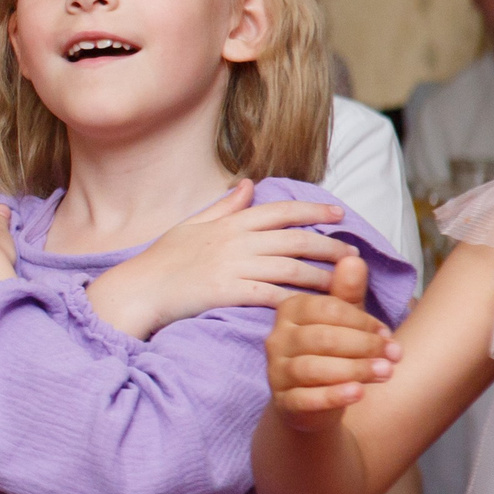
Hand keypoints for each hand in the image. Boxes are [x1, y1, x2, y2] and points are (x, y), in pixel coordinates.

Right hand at [84, 181, 348, 339]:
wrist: (138, 289)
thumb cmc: (161, 260)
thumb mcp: (190, 225)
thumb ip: (224, 207)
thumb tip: (248, 184)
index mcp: (230, 223)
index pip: (281, 211)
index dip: (314, 211)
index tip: (339, 216)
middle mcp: (237, 242)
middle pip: (296, 240)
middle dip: (330, 247)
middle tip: (355, 255)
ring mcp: (234, 267)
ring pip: (292, 268)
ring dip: (323, 277)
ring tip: (343, 284)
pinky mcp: (230, 292)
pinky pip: (274, 295)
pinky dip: (299, 301)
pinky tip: (317, 309)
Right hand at [266, 254, 398, 431]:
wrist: (315, 400)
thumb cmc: (333, 352)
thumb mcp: (344, 321)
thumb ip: (348, 292)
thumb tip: (352, 258)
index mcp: (289, 311)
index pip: (325, 310)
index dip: (361, 321)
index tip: (387, 333)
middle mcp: (276, 340)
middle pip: (320, 338)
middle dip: (364, 345)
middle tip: (395, 355)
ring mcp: (277, 372)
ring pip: (312, 368)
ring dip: (355, 369)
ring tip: (387, 373)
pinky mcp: (284, 403)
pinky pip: (306, 398)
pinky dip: (334, 395)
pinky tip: (359, 393)